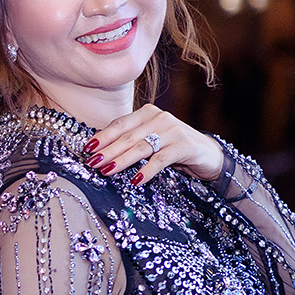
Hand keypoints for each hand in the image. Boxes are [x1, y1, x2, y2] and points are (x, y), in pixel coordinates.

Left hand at [84, 106, 224, 186]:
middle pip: (127, 136)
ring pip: (140, 147)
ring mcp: (172, 131)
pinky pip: (160, 159)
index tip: (87, 148)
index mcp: (147, 113)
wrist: (208, 154)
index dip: (103, 136)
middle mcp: (159, 118)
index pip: (120, 124)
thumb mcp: (151, 140)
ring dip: (121, 161)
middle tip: (91, 163)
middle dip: (107, 151)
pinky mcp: (183, 146)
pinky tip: (136, 181)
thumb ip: (131, 140)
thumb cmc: (173, 147)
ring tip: (106, 171)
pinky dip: (147, 171)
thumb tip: (99, 152)